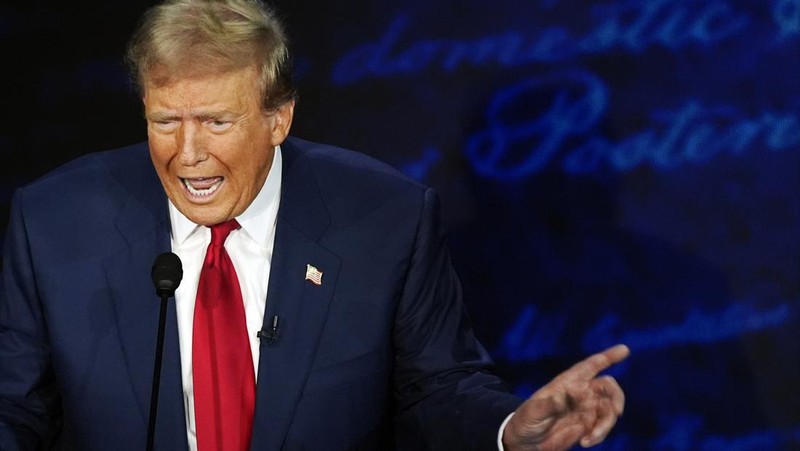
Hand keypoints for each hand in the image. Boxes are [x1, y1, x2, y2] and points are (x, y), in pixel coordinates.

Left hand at [502, 344, 629, 450]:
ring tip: (589, 438)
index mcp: (568, 382)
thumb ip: (554, 403)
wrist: (524, 441)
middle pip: (608, 387)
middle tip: (616, 412)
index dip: (608, 356)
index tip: (624, 350)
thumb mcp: (535, 411)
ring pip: (609, 410)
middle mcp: (580, 393)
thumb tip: (576, 392)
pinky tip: (585, 442)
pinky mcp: (587, 426)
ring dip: (606, 424)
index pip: (591, 365)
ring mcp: (585, 410)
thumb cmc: (526, 420)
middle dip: (617, 398)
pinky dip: (599, 435)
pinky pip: (603, 427)